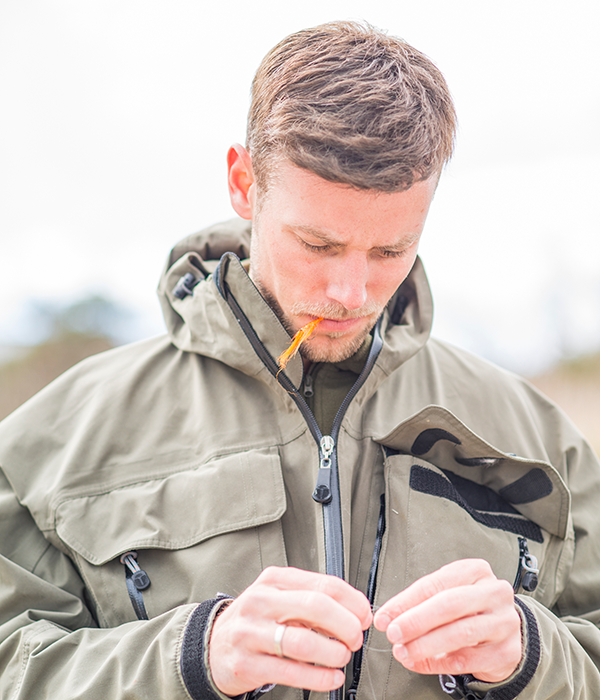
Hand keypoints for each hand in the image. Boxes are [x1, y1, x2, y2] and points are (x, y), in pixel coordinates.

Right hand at [209, 566, 372, 695]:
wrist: (213, 645)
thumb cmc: (256, 620)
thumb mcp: (278, 597)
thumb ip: (311, 599)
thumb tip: (354, 611)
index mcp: (274, 580)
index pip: (323, 584)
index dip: (352, 601)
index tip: (364, 615)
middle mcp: (261, 601)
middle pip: (316, 607)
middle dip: (346, 625)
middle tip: (356, 638)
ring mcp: (251, 633)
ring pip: (304, 642)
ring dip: (333, 653)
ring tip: (342, 657)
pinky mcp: (248, 664)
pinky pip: (291, 672)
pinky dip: (319, 677)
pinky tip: (331, 677)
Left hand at [373, 559, 520, 682]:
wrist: (504, 632)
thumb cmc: (469, 608)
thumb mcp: (447, 594)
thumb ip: (419, 603)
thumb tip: (388, 617)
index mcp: (475, 570)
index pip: (435, 583)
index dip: (406, 601)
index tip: (384, 616)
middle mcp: (494, 592)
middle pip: (450, 604)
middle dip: (416, 620)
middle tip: (393, 633)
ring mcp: (504, 622)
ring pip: (460, 632)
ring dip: (425, 645)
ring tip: (403, 651)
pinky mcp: (507, 651)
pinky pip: (468, 659)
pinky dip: (439, 663)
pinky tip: (420, 663)